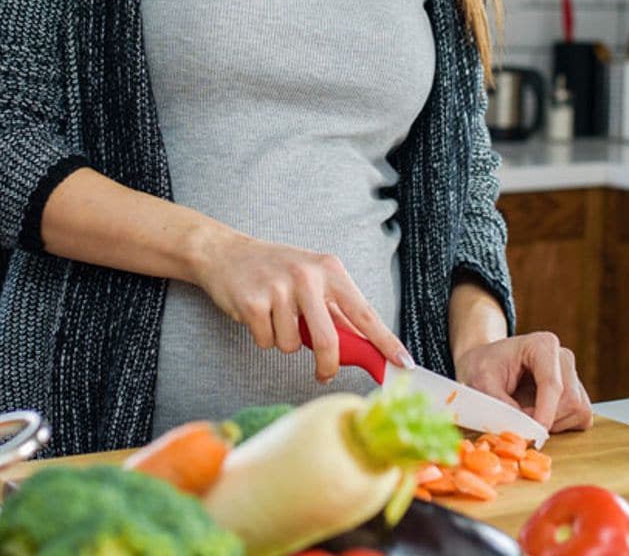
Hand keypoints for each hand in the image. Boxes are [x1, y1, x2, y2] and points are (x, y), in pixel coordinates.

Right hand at [190, 229, 410, 382]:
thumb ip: (335, 310)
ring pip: (293, 345)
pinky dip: (263, 337)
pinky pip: (267, 342)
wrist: (224, 253)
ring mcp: (279, 287)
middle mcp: (308, 275)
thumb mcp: (311, 279)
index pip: (365, 313)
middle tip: (324, 374)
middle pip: (329, 340)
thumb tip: (362, 346)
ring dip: (284, 340)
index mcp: (330, 269)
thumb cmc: (274, 270)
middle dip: (328, 364)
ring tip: (274, 316)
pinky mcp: (253, 302)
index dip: (386, 341)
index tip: (404, 362)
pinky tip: (257, 314)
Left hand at [454, 331, 593, 432]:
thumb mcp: (480, 382)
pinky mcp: (577, 394)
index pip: (553, 384)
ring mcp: (573, 376)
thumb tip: (523, 428)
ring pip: (578, 411)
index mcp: (543, 345)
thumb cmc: (483, 368)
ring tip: (525, 414)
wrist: (487, 365)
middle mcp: (563, 358)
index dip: (546, 412)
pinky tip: (539, 417)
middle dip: (545, 418)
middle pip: (570, 401)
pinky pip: (580, 418)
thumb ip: (500, 404)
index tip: (534, 434)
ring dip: (552, 423)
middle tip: (518, 419)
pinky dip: (561, 426)